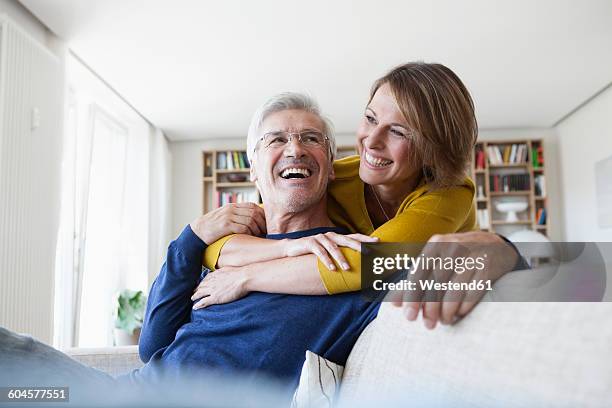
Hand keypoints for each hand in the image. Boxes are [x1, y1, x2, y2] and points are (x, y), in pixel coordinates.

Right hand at [190, 202, 265, 244]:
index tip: (266, 223)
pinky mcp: (225, 225)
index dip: (262, 214)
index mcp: (232, 206)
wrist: (197, 232)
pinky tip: (250, 237)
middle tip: (265, 231)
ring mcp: (228, 216)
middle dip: (262, 222)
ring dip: (257, 229)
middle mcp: (231, 209)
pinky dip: (249, 233)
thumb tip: (252, 220)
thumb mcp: (225, 217)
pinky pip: (243, 228)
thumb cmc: (212, 227)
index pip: (252, 206)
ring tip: (258, 235)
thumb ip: (236, 216)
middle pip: (253, 212)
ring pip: (250, 220)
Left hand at [191, 265, 250, 308]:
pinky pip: (204, 302)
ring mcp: (212, 290)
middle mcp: (211, 281)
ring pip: (199, 293)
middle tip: (193, 292)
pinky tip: (195, 307)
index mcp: (214, 274)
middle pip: (200, 286)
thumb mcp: (228, 269)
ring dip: (194, 296)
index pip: (205, 279)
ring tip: (192, 299)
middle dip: (196, 289)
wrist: (244, 277)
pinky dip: (198, 305)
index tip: (200, 285)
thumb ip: (223, 271)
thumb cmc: (240, 273)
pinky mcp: (215, 298)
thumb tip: (223, 272)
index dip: (201, 283)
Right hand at [284, 232, 378, 270]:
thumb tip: (357, 263)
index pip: (354, 236)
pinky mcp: (310, 243)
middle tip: (368, 253)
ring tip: (348, 268)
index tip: (378, 242)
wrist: (292, 249)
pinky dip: (326, 260)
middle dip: (358, 246)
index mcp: (337, 237)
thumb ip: (341, 254)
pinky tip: (332, 268)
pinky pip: (319, 252)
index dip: (366, 239)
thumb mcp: (328, 252)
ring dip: (341, 258)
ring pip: (333, 247)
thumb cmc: (314, 252)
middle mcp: (330, 236)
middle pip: (347, 239)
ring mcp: (320, 238)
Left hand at [391, 231, 518, 328]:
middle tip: (428, 325)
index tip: (408, 317)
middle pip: (435, 285)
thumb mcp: (437, 260)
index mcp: (435, 244)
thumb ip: (416, 279)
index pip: (419, 274)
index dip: (412, 297)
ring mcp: (472, 257)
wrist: (496, 246)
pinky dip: (464, 308)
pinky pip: (472, 294)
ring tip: (444, 321)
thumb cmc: (458, 257)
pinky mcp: (488, 268)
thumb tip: (393, 303)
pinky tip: (459, 313)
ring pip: (453, 292)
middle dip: (430, 309)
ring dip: (447, 312)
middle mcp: (453, 248)